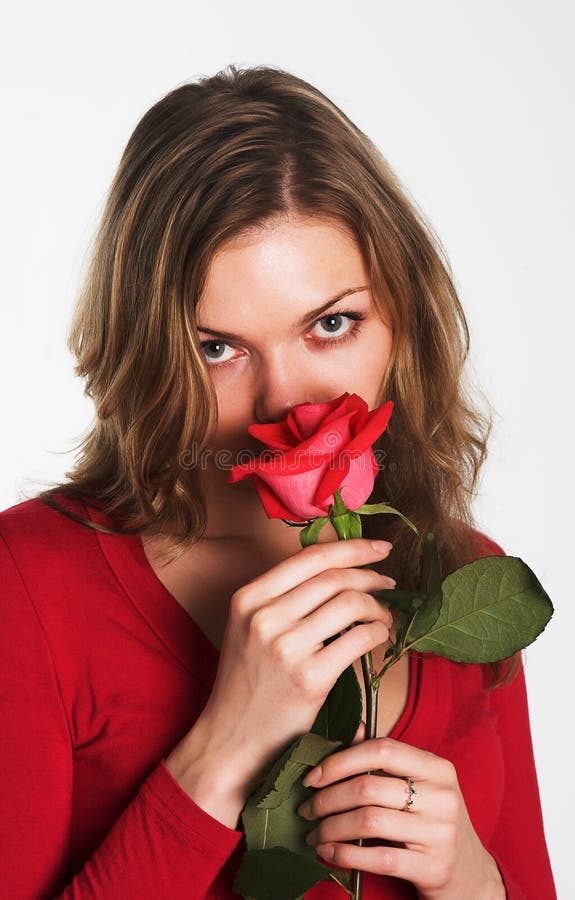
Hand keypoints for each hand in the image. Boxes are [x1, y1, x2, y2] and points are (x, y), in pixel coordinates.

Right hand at [165, 538, 393, 824]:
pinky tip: (381, 639)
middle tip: (388, 582)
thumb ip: (282, 598)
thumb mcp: (248, 629)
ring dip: (378, 607)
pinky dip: (379, 633)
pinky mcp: (310, 678)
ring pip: (351, 603)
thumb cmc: (246, 685)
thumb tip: (338, 570)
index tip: (377, 547)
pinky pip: (360, 638)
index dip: (350, 547)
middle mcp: (263, 617)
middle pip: (334, 577)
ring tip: (384, 618)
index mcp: (247, 598)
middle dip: (370, 574)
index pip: (309, 557)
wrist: (230, 741)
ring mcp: (286, 647)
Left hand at [297, 735, 505, 899]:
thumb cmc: (434, 822)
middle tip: (306, 809)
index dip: (340, 761)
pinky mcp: (433, 867)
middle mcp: (442, 796)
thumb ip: (386, 760)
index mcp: (437, 768)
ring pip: (369, 821)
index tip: (312, 776)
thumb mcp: (420, 786)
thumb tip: (350, 727)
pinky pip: (378, 858)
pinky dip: (344, 855)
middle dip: (327, 799)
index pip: (381, 750)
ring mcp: (440, 832)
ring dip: (331, 828)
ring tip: (314, 833)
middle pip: (368, 787)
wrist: (470, 875)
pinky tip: (327, 853)